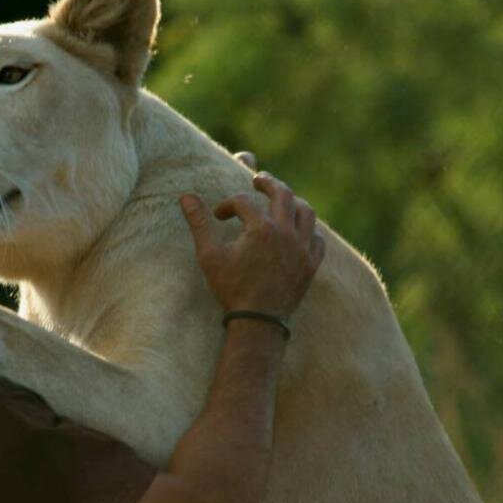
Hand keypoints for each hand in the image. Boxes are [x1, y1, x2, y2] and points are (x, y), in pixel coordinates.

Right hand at [179, 173, 325, 317]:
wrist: (258, 322)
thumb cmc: (231, 288)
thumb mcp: (209, 255)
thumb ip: (199, 223)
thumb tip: (186, 197)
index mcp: (261, 228)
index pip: (243, 202)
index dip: (227, 205)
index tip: (218, 216)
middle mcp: (286, 233)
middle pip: (282, 193)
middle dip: (268, 183)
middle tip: (258, 180)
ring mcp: (302, 248)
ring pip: (306, 212)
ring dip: (293, 201)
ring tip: (282, 199)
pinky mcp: (311, 263)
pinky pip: (316, 237)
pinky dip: (307, 228)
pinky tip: (297, 229)